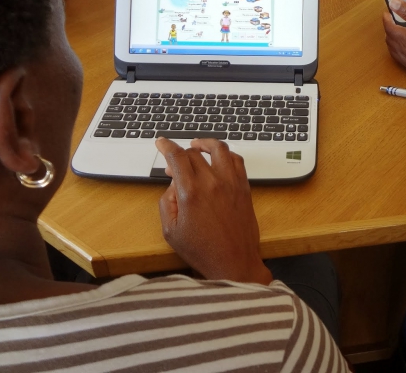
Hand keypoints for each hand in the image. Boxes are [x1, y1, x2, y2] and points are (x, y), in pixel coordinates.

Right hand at [157, 137, 271, 284]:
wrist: (234, 262)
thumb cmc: (202, 251)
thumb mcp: (171, 231)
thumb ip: (166, 202)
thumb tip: (173, 184)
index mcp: (191, 193)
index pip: (177, 157)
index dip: (166, 146)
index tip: (161, 142)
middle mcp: (212, 183)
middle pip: (194, 153)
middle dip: (181, 153)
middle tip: (174, 163)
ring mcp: (231, 183)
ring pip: (219, 149)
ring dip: (206, 143)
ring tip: (197, 145)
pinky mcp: (244, 188)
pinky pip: (237, 160)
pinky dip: (226, 154)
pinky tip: (219, 158)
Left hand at [383, 0, 405, 81]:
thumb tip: (394, 3)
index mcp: (402, 37)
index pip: (388, 26)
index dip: (386, 18)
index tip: (387, 13)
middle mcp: (401, 49)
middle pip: (388, 36)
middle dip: (388, 27)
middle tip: (391, 20)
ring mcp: (405, 59)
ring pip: (392, 47)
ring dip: (391, 38)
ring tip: (395, 32)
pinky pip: (398, 56)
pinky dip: (396, 49)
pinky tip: (403, 48)